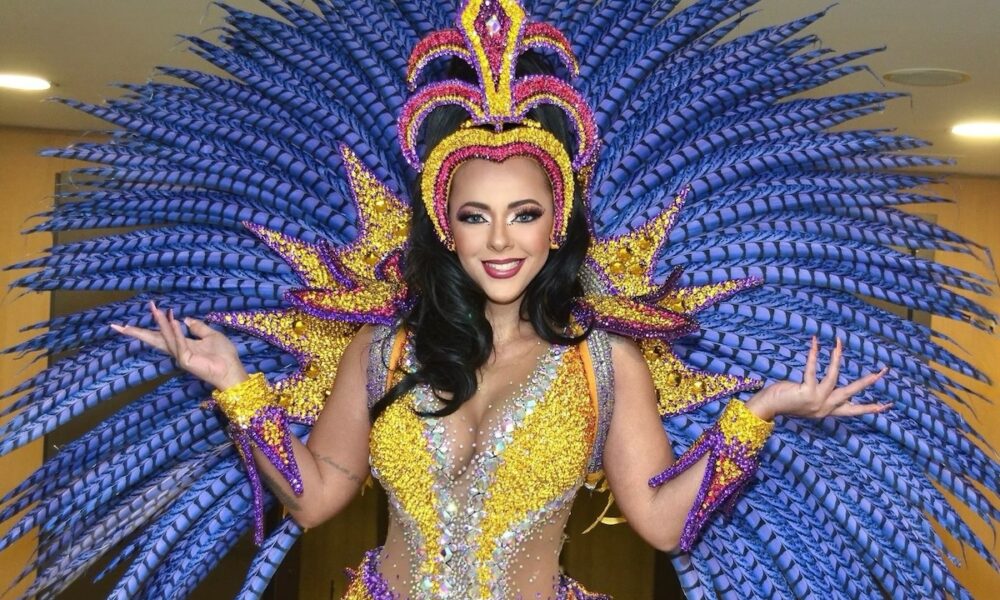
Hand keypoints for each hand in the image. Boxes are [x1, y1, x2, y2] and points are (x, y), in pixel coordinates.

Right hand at [110, 301, 248, 389]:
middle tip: (117, 326)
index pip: (160, 335)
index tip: (134, 319)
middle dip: (136, 332)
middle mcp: (177, 351)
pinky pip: (180, 341)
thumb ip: (198, 327)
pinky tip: (172, 319)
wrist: (232, 369)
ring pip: (166, 337)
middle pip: (153, 340)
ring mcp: (180, 356)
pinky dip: (175, 330)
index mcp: (182, 345)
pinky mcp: (187, 360)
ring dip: (160, 322)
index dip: (149, 327)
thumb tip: (185, 318)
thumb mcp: (211, 335)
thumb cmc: (224, 355)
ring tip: (153, 308)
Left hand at [745, 336, 889, 420]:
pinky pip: (812, 370)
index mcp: (828, 411)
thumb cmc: (786, 402)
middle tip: (883, 371)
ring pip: (833, 378)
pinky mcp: (806, 392)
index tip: (888, 406)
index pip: (854, 410)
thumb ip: (820, 397)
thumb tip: (830, 386)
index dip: (871, 408)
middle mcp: (825, 408)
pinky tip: (814, 343)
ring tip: (839, 343)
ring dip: (836, 359)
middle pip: (851, 393)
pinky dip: (813, 355)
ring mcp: (817, 401)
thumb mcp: (807, 402)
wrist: (768, 407)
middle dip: (868, 381)